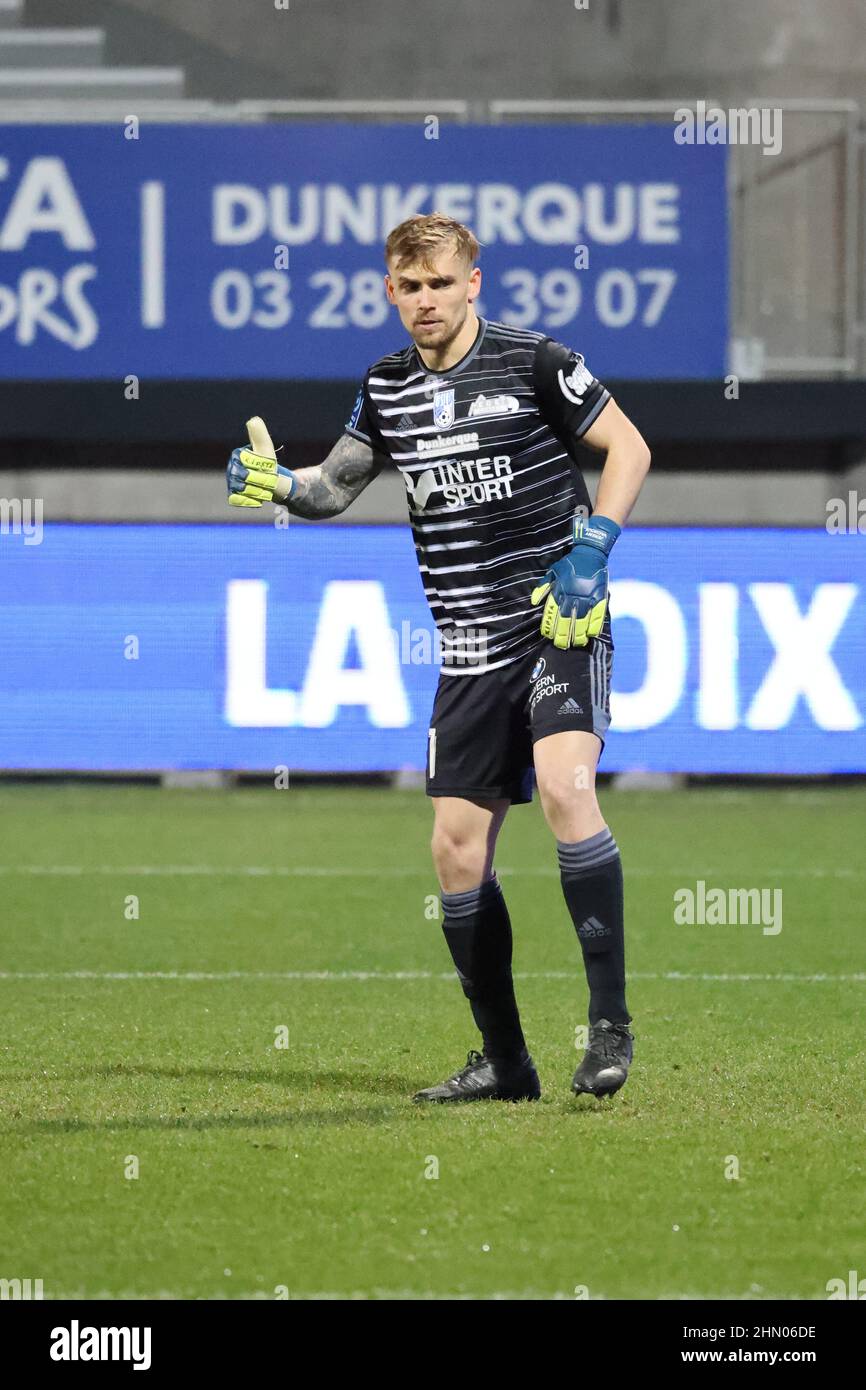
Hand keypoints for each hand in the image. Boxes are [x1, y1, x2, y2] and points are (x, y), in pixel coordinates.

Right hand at [227, 417, 294, 507]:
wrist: (271, 482)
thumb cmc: (267, 463)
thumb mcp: (265, 449)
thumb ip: (260, 436)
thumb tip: (253, 420)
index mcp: (236, 456)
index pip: (248, 465)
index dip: (261, 470)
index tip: (268, 469)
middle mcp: (230, 469)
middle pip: (247, 480)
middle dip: (262, 482)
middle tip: (269, 481)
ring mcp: (230, 483)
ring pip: (245, 491)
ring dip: (259, 492)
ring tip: (264, 488)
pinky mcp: (233, 496)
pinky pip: (241, 500)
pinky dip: (253, 500)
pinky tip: (258, 496)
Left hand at [530, 513, 619, 648]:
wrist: (590, 552)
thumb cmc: (569, 564)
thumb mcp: (552, 572)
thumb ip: (543, 588)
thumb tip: (534, 602)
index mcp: (560, 590)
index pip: (553, 613)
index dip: (550, 627)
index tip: (548, 636)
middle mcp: (573, 595)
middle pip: (566, 620)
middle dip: (563, 635)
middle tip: (561, 645)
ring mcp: (588, 597)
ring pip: (582, 621)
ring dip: (578, 634)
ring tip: (575, 643)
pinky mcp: (600, 596)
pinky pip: (597, 615)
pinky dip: (594, 626)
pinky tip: (590, 635)